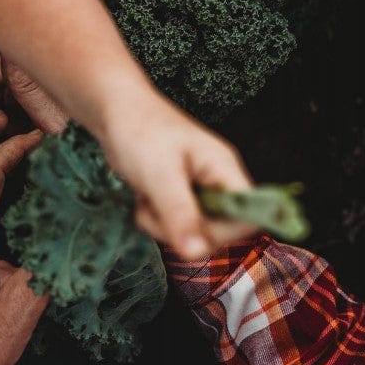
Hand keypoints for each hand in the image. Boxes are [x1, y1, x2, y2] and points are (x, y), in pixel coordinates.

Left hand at [103, 94, 258, 259]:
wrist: (114, 111)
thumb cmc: (140, 131)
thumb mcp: (160, 174)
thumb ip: (180, 213)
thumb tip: (196, 254)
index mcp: (225, 169)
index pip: (250, 217)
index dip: (226, 233)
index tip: (192, 230)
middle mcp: (218, 181)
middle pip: (220, 232)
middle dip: (184, 231)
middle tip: (157, 209)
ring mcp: (199, 190)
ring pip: (193, 232)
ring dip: (164, 226)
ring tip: (147, 199)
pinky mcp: (180, 196)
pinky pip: (176, 225)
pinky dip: (156, 220)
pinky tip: (144, 199)